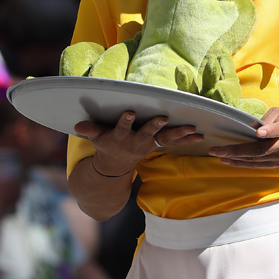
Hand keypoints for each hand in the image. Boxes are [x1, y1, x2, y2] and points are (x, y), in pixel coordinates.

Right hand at [74, 111, 202, 174]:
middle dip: (155, 127)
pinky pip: (174, 143)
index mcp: (120, 138)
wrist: (116, 165)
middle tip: (164, 118)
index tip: (130, 112)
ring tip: (193, 129)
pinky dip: (187, 139)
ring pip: (165, 139)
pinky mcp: (158, 145)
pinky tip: (200, 135)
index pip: (122, 128)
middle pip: (147, 134)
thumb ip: (90, 130)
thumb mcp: (96, 139)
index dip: (126, 122)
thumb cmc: (106, 145)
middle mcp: (136, 142)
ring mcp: (149, 145)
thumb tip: (78, 126)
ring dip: (179, 134)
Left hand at [207, 107, 278, 168]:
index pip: (278, 130)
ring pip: (256, 161)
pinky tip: (230, 161)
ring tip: (218, 155)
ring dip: (236, 159)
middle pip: (260, 150)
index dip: (269, 131)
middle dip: (236, 151)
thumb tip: (252, 125)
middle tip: (217, 150)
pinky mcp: (278, 164)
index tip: (259, 132)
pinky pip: (257, 165)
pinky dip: (242, 164)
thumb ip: (268, 117)